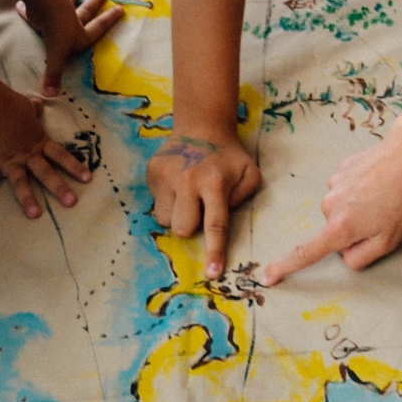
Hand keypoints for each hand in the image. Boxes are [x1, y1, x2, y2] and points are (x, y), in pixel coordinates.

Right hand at [0, 89, 94, 218]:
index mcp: (40, 142)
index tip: (87, 179)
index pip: (60, 156)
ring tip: (36, 215)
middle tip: (71, 203)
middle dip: (59, 188)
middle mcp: (28, 155)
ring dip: (28, 199)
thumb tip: (38, 104)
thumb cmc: (13, 106)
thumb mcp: (29, 108)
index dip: (74, 167)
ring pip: (21, 183)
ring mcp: (10, 162)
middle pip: (46, 173)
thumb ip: (35, 110)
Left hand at [17, 0, 124, 95]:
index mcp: (80, 34)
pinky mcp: (41, 10)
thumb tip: (50, 96)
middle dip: (95, 1)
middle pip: (86, 10)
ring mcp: (58, 13)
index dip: (109, 20)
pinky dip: (27, 9)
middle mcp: (72, 22)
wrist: (44, 10)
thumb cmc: (56, 33)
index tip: (120, 9)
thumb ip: (54, 75)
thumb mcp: (57, 56)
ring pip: (68, 2)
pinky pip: (34, 10)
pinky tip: (20, 5)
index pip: (98, 28)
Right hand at [147, 130, 263, 275]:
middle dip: (191, 226)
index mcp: (215, 183)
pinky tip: (177, 185)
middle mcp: (188, 180)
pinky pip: (155, 205)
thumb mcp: (249, 174)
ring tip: (188, 195)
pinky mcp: (152, 173)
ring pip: (165, 220)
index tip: (212, 274)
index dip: (214, 251)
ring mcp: (167, 176)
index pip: (215, 224)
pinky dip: (167, 201)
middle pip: (183, 228)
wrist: (201, 127)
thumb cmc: (229, 158)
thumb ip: (243, 198)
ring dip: (178, 215)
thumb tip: (223, 218)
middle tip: (200, 207)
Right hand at [258, 127, 401, 284]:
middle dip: (354, 229)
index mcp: (340, 228)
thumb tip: (345, 254)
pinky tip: (378, 181)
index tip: (266, 278)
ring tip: (383, 195)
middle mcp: (330, 206)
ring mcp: (333, 184)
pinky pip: (346, 188)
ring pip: (341, 208)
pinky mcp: (341, 168)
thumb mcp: (389, 241)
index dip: (284, 267)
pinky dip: (359, 189)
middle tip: (382, 216)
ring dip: (358, 207)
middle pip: (334, 229)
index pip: (305, 253)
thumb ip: (361, 257)